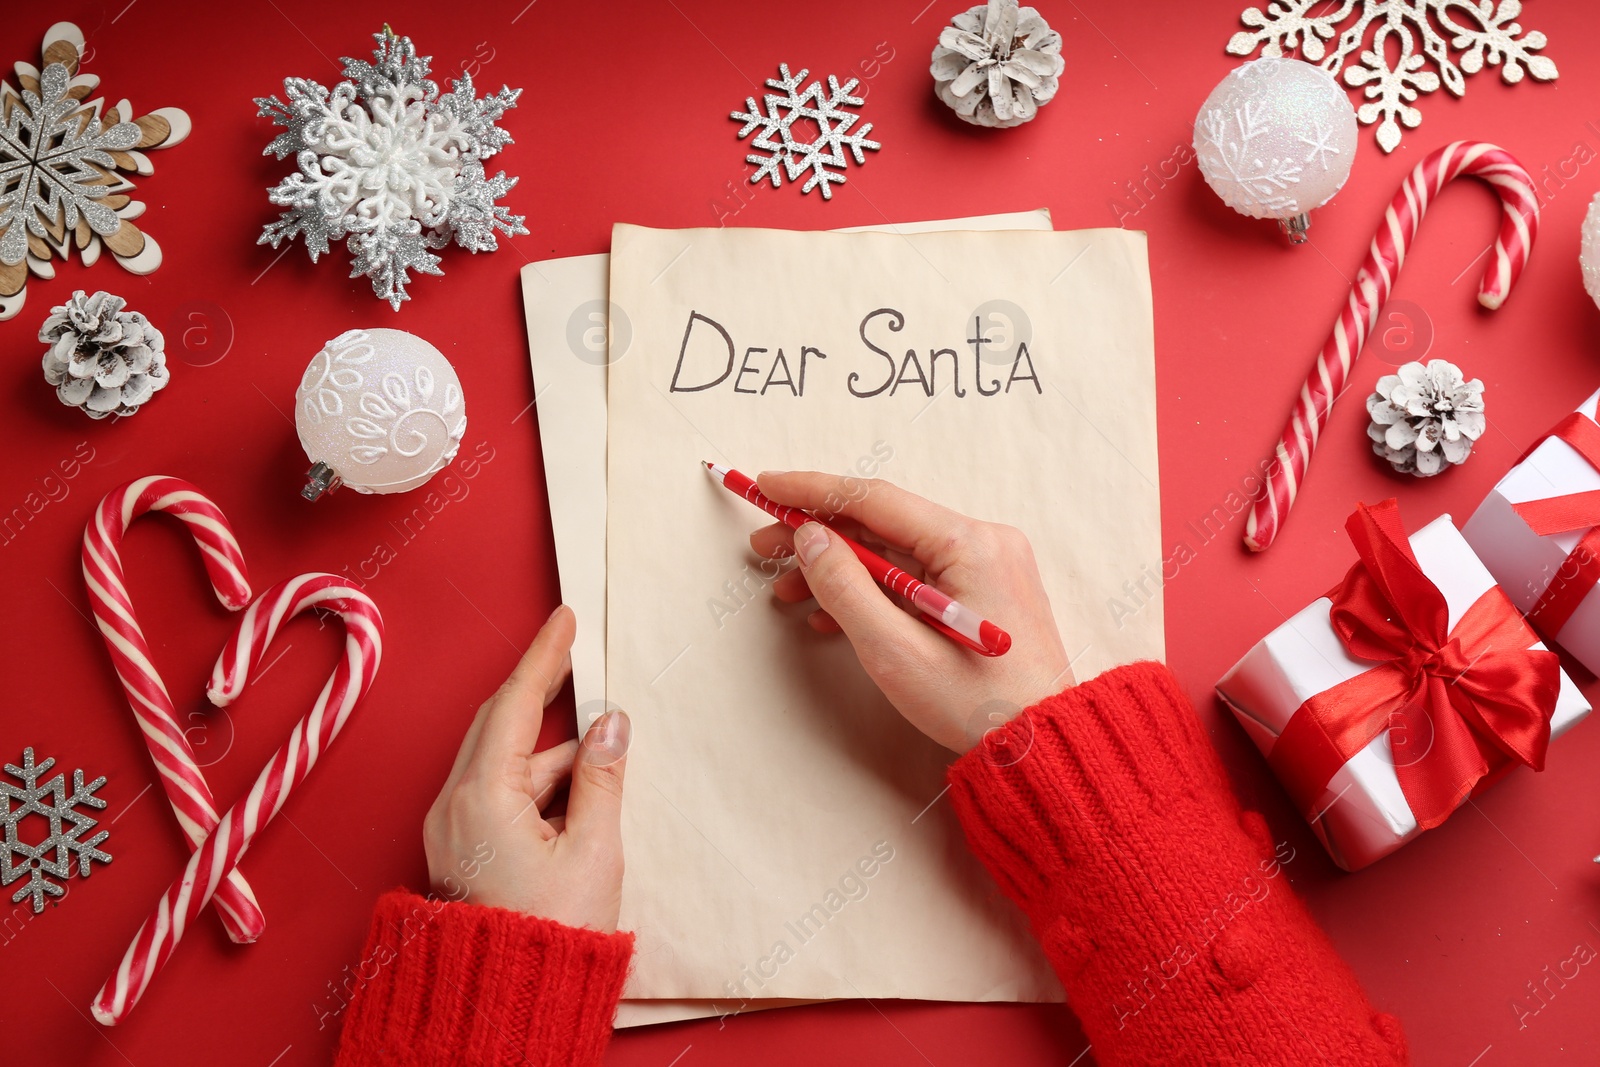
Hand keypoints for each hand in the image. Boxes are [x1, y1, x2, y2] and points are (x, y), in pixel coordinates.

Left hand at [423, 605, 630, 930]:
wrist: (507, 1005)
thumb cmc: (552, 937)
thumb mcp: (592, 851)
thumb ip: (601, 778)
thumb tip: (610, 723)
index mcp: (483, 796)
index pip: (516, 703)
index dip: (544, 657)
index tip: (564, 620)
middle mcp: (455, 805)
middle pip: (500, 724)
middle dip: (539, 692)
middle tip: (574, 658)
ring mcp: (452, 829)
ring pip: (502, 763)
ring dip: (549, 755)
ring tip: (600, 767)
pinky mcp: (461, 850)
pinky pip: (496, 795)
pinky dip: (535, 786)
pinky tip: (573, 801)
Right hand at [750, 472, 1071, 754]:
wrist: (1039, 747)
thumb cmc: (976, 706)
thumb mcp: (895, 651)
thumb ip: (845, 587)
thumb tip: (809, 537)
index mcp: (970, 544)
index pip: (875, 498)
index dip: (813, 490)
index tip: (766, 485)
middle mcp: (983, 542)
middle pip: (883, 521)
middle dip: (819, 533)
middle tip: (764, 548)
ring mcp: (986, 566)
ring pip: (894, 550)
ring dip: (839, 566)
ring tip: (787, 589)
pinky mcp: (981, 592)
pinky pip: (915, 575)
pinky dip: (871, 588)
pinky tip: (830, 613)